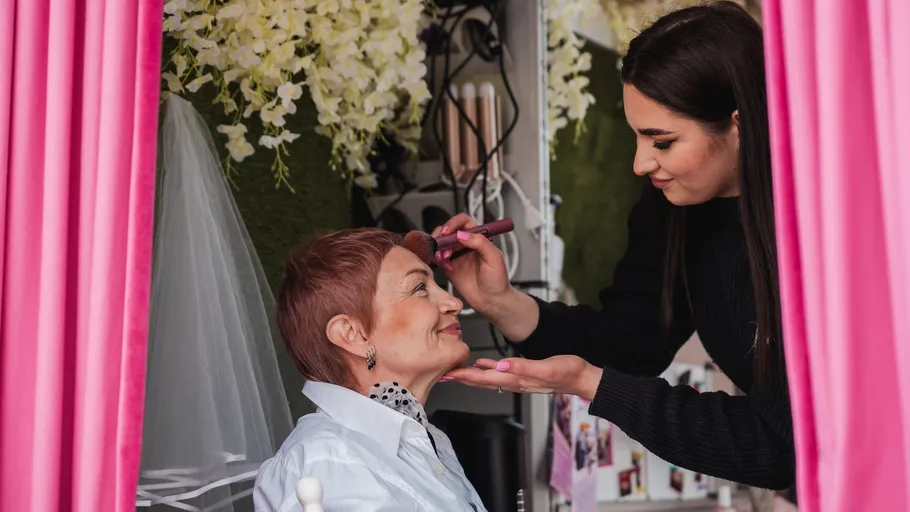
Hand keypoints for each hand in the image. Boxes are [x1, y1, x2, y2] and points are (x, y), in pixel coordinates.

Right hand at [432, 213, 512, 314]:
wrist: (492, 301)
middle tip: (441, 244)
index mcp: (479, 238)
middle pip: (449, 230)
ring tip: (444, 258)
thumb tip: (462, 234)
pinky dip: (438, 260)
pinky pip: (438, 258)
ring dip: (439, 248)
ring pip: (441, 243)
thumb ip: (480, 243)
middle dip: (442, 236)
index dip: (454, 223)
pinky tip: (446, 267)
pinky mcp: (449, 267)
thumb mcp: (494, 258)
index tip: (448, 231)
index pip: (464, 222)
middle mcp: (466, 244)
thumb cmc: (498, 281)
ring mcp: (457, 255)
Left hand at [444, 355, 603, 400]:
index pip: (485, 379)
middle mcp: (515, 381)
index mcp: (517, 379)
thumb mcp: (547, 367)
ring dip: (471, 375)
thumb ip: (523, 367)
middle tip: (443, 372)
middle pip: (482, 380)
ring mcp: (519, 379)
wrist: (583, 378)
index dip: (465, 376)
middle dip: (462, 377)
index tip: (448, 373)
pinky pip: (500, 373)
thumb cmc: (568, 373)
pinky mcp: (524, 375)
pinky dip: (487, 370)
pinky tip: (482, 365)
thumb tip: (500, 366)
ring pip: (488, 378)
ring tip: (456, 370)